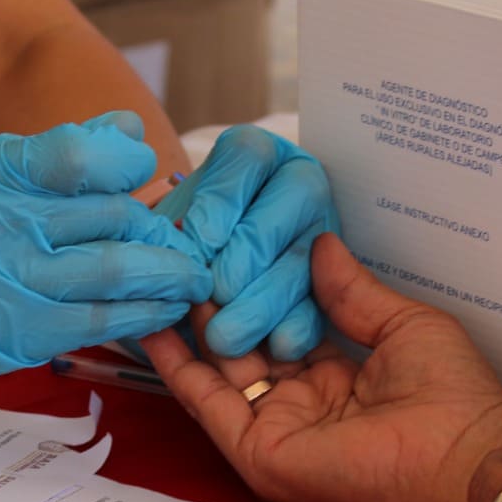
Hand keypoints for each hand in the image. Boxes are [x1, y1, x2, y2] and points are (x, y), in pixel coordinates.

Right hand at [0, 112, 211, 400]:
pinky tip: (165, 309)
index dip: (126, 159)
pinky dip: (140, 316)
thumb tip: (133, 132)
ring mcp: (11, 285)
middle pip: (107, 217)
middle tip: (186, 234)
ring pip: (112, 274)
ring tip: (195, 275)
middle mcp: (3, 228)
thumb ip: (59, 151)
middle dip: (156, 227)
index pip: (77, 156)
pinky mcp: (19, 335)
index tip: (144, 165)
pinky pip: (95, 323)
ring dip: (166, 275)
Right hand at [143, 233, 501, 501]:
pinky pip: (206, 404)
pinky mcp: (258, 453)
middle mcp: (299, 406)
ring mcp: (274, 430)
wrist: (466, 455)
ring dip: (186, 323)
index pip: (278, 326)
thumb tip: (318, 243)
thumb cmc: (453, 395)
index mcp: (336, 380)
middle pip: (242, 346)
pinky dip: (176, 364)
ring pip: (215, 370)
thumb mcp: (400, 324)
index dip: (255, 285)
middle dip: (211, 298)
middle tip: (180, 248)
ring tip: (156, 269)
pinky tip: (152, 320)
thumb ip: (351, 290)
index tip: (228, 243)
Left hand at [155, 125, 338, 360]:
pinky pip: (325, 301)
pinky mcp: (335, 277)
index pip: (249, 158)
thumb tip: (184, 255)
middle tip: (216, 293)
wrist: (194, 276)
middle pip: (288, 205)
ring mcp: (322, 227)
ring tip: (227, 336)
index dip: (223, 202)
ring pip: (304, 258)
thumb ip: (172, 233)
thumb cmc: (178, 241)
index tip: (197, 244)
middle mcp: (298, 180)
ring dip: (266, 300)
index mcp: (255, 154)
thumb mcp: (166, 226)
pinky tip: (275, 347)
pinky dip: (300, 326)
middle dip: (248, 255)